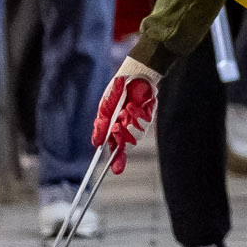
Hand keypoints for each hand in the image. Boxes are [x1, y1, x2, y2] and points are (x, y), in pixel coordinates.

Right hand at [90, 54, 158, 169]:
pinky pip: (144, 123)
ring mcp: (139, 124)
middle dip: (121, 139)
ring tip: (124, 111)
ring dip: (128, 125)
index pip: (115, 149)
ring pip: (136, 135)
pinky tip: (131, 106)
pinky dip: (136, 115)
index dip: (117, 161)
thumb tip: (97, 144)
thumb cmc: (116, 92)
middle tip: (116, 127)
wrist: (131, 75)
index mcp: (114, 131)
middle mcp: (127, 130)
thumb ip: (100, 126)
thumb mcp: (104, 108)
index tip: (116, 171)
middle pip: (126, 145)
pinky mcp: (149, 116)